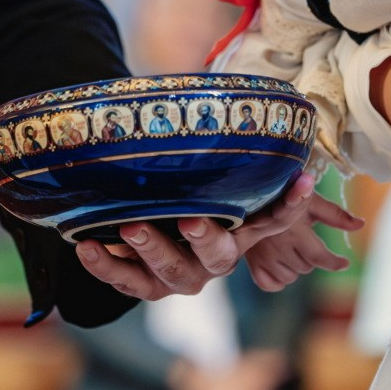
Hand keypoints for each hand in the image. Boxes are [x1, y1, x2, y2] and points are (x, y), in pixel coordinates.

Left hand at [75, 173, 362, 299]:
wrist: (145, 229)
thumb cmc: (183, 195)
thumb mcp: (204, 175)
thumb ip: (220, 149)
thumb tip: (240, 102)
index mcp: (238, 235)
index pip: (272, 220)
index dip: (288, 206)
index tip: (302, 182)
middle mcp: (214, 262)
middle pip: (216, 255)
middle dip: (204, 237)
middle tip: (189, 219)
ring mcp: (180, 277)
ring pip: (170, 270)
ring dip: (152, 249)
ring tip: (129, 227)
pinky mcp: (144, 287)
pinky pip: (126, 282)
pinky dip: (105, 267)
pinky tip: (87, 246)